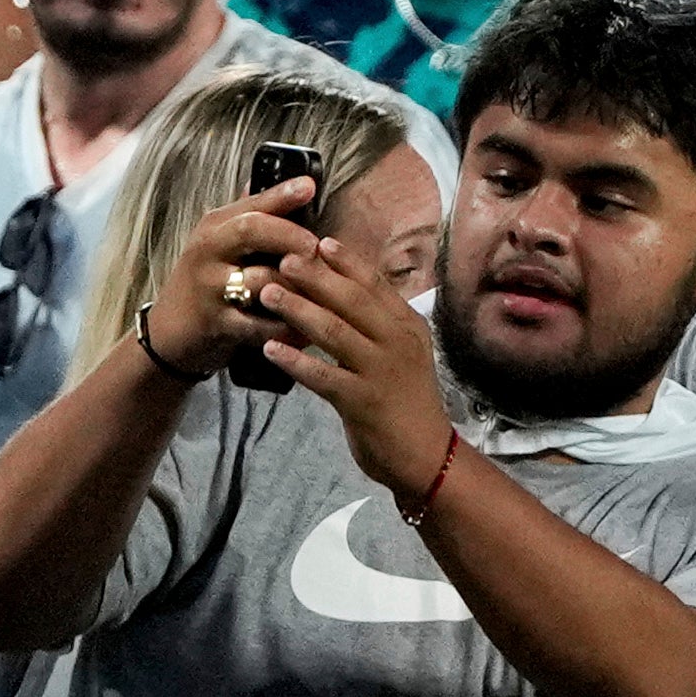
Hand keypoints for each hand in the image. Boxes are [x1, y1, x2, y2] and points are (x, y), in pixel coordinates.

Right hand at [143, 174, 319, 385]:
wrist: (167, 333)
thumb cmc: (205, 281)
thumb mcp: (220, 243)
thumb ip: (252, 215)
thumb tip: (291, 181)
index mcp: (215, 227)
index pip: (251, 204)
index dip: (282, 194)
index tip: (310, 186)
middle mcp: (209, 251)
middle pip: (251, 230)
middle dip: (290, 235)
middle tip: (317, 246)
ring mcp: (209, 288)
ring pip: (260, 279)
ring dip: (297, 286)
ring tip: (325, 290)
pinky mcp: (215, 324)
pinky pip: (259, 324)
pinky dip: (285, 326)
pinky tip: (307, 328)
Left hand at [248, 231, 457, 500]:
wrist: (426, 455)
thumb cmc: (407, 401)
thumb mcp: (403, 353)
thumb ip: (380, 324)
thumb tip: (346, 291)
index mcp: (407, 326)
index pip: (375, 284)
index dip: (347, 262)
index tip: (319, 241)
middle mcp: (397, 342)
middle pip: (353, 301)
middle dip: (317, 277)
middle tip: (285, 259)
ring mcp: (381, 371)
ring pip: (335, 332)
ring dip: (299, 310)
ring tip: (268, 294)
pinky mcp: (362, 401)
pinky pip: (323, 376)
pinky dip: (295, 361)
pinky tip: (271, 349)